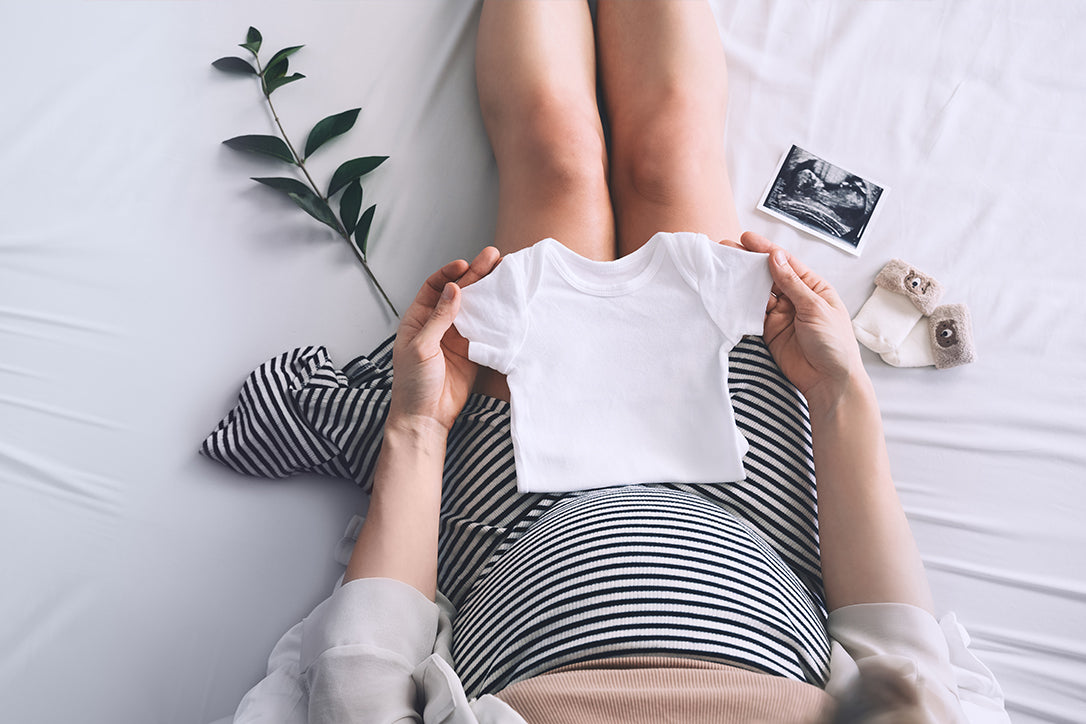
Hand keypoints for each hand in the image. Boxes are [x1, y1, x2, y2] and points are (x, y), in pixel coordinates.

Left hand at [388, 247, 500, 435]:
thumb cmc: (413, 385)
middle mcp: (438, 324)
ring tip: (505, 274)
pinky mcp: (472, 351)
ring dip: (488, 292)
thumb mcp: (421, 347)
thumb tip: (454, 289)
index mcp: (418, 319)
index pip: (434, 287)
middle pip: (459, 293)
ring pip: (475, 308)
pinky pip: (485, 329)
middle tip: (493, 257)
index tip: (464, 266)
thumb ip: (439, 318)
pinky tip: (507, 304)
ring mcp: (457, 337)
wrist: (426, 418)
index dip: (450, 274)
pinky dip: (496, 317)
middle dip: (475, 275)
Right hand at [739, 232, 865, 404]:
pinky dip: (741, 303)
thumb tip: (775, 257)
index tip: (747, 238)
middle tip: (728, 249)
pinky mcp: (769, 330)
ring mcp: (781, 314)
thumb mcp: (815, 307)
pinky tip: (729, 293)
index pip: (786, 263)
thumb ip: (792, 283)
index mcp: (813, 287)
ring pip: (758, 292)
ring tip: (724, 267)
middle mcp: (796, 297)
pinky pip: (752, 313)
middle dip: (750, 262)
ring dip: (743, 281)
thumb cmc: (834, 343)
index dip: (766, 250)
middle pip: (769, 275)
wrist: (829, 380)